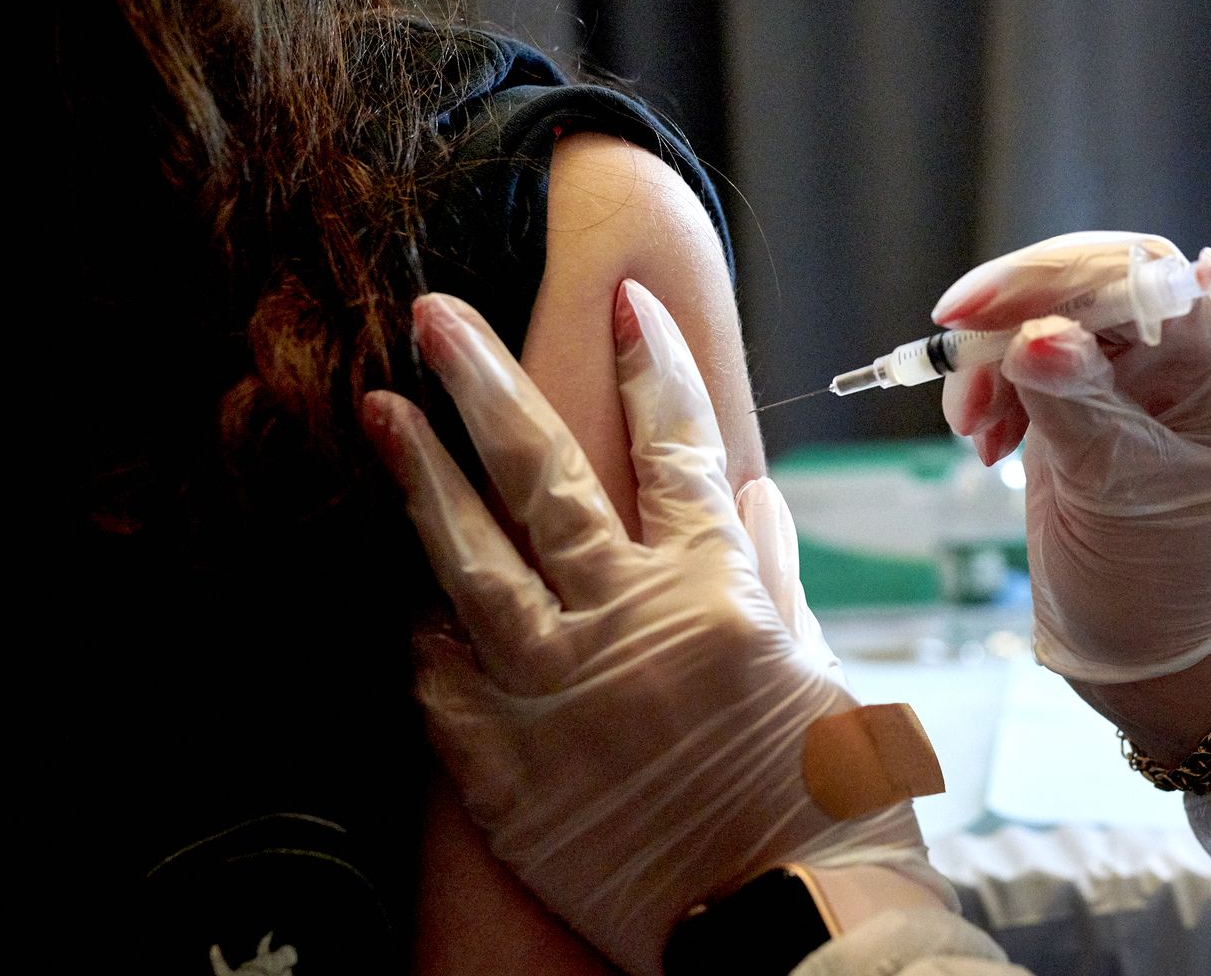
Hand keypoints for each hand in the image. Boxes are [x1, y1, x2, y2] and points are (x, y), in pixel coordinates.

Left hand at [361, 284, 939, 974]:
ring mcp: (556, 700)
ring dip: (420, 483)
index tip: (621, 299)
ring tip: (376, 414)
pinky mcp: (509, 777)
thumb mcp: (823, 674)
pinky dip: (424, 647)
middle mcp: (626, 627)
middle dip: (485, 385)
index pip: (676, 447)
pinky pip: (443, 694)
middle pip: (544, 479)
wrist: (792, 935)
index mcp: (716, 593)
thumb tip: (750, 496)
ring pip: (470, 568)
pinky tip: (398, 606)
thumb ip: (774, 576)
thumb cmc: (834, 807)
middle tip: (433, 315)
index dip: (650, 365)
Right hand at [935, 232, 1210, 682]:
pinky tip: (986, 441)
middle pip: (1093, 284)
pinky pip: (1030, 360)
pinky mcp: (1089, 402)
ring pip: (1051, 317)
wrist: (1150, 657)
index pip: (1148, 280)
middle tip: (951, 344)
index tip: (981, 310)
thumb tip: (1030, 335)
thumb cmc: (1160, 587)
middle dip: (1015, 312)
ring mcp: (1136, 380)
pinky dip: (993, 388)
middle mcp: (1188, 362)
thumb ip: (1073, 404)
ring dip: (994, 359)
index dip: (1062, 279)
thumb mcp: (1116, 495)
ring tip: (973, 430)